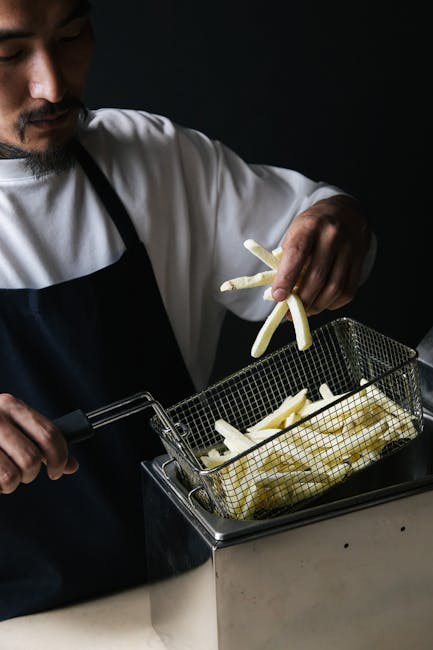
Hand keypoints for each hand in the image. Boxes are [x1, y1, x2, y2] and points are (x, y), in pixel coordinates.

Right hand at [0, 394, 78, 493]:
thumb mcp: (12, 427)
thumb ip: (40, 441)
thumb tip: (72, 465)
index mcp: (11, 405)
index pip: (50, 434)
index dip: (59, 457)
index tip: (57, 470)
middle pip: (32, 459)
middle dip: (32, 474)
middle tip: (24, 475)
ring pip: (11, 476)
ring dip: (10, 485)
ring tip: (2, 476)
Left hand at [271, 194, 371, 314]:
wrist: (346, 211)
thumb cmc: (313, 226)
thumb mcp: (295, 232)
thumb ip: (286, 259)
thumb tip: (280, 292)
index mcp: (310, 226)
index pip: (297, 255)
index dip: (286, 278)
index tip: (278, 297)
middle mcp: (332, 236)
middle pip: (317, 276)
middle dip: (302, 300)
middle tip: (289, 313)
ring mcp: (349, 248)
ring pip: (334, 287)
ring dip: (317, 306)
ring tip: (305, 311)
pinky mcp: (360, 261)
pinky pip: (348, 290)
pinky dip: (334, 303)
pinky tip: (323, 303)